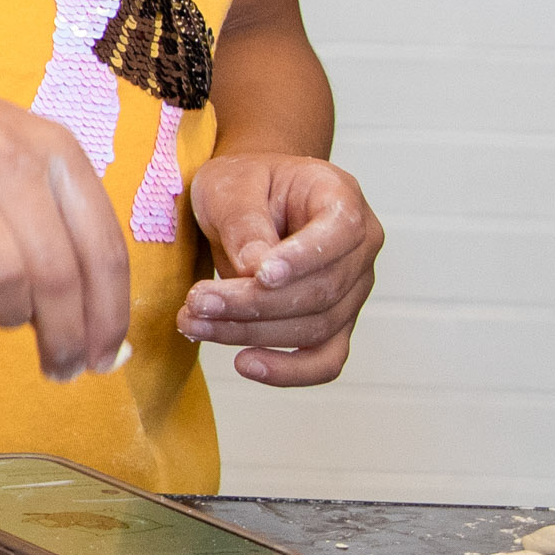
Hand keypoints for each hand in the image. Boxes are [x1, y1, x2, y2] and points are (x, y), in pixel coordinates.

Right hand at [0, 43, 129, 381]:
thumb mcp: (19, 154)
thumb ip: (60, 222)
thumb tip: (97, 325)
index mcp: (54, 150)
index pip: (103, 250)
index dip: (109, 317)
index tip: (103, 361)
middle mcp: (8, 159)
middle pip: (58, 275)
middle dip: (65, 338)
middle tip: (59, 369)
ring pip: (5, 279)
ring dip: (7, 314)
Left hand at [175, 152, 380, 384]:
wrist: (251, 196)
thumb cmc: (246, 183)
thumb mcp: (232, 183)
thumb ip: (245, 221)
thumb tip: (254, 268)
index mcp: (342, 199)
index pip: (338, 235)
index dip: (301, 260)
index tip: (259, 274)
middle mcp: (360, 249)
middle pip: (320, 291)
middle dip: (253, 303)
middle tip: (197, 301)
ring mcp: (352, 291)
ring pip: (314, 327)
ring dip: (250, 333)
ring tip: (194, 323)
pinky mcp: (334, 324)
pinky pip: (324, 359)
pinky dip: (289, 371)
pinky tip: (244, 364)